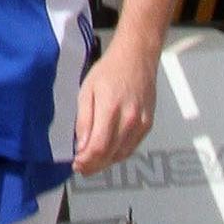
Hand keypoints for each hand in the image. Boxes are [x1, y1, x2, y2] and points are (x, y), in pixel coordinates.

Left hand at [73, 41, 157, 174]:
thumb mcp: (86, 91)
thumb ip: (84, 121)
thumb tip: (81, 146)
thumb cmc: (110, 70)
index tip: (76, 163)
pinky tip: (107, 152)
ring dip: (105, 162)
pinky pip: (132, 147)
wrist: (136, 58)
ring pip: (122, 155)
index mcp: (110, 109)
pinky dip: (118, 154)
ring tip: (91, 161)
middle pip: (110, 154)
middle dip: (93, 165)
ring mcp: (141, 123)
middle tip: (81, 166)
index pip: (98, 147)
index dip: (86, 161)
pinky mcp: (148, 124)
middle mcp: (129, 118)